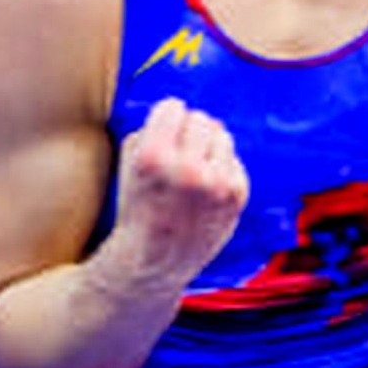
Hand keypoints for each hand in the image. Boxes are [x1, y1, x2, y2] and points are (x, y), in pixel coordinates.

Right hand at [108, 98, 248, 285]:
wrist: (155, 261)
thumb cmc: (138, 208)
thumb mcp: (129, 165)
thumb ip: (151, 130)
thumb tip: (185, 111)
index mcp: (153, 158)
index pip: (173, 107)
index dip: (165, 118)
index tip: (162, 131)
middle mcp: (188, 169)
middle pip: (200, 118)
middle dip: (188, 131)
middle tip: (178, 151)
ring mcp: (217, 184)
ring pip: (221, 135)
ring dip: (206, 146)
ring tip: (192, 168)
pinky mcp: (238, 195)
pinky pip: (233, 159)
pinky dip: (220, 167)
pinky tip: (205, 186)